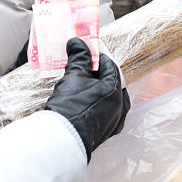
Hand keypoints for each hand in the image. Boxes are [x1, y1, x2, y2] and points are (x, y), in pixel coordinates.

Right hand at [43, 37, 128, 159]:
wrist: (61, 139)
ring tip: (84, 86)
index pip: (110, 67)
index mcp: (115, 91)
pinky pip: (106, 114)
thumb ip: (79, 58)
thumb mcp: (73, 76)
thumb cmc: (70, 105)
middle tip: (85, 69)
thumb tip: (77, 42)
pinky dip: (98, 105)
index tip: (87, 53)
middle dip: (99, 75)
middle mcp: (119, 107)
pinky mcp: (106, 133)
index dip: (97, 58)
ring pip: (111, 100)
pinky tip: (86, 103)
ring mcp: (114, 122)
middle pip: (112, 84)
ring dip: (99, 91)